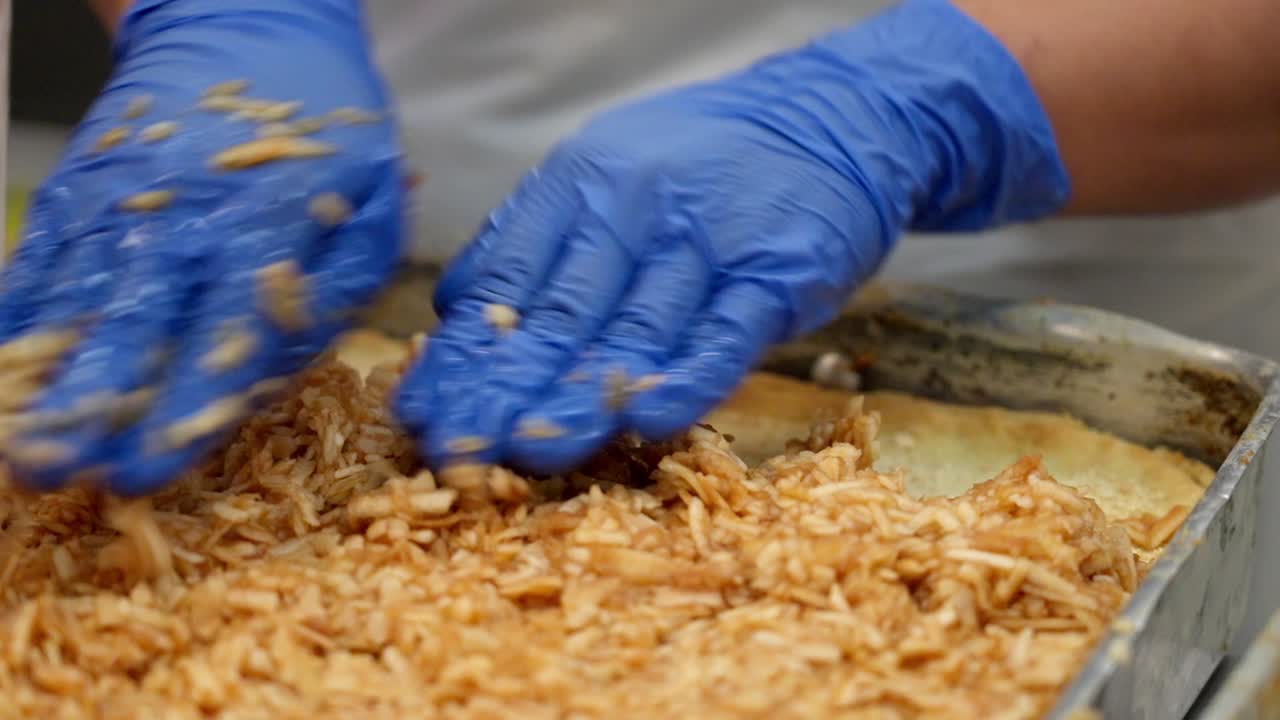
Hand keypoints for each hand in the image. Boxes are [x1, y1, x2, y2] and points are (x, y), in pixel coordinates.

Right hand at [0, 0, 403, 493]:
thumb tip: (289, 362)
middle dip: (96, 408)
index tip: (146, 469)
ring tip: (18, 447)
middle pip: (136, 328)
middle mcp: (186, 226)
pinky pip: (40, 260)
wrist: (249, 25)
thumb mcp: (373, 205)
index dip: (182, 409)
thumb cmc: (328, 133)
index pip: (225, 340)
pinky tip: (4, 370)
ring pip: (75, 302)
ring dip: (45, 378)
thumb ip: (339, 286)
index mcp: (270, 236)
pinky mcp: (80, 190)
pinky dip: (17, 316)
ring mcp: (123, 205)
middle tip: (60, 474)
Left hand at [396, 0, 1069, 474]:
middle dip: (503, 390)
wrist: (828, 122)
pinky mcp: (774, 274)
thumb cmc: (700, 163)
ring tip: (528, 453)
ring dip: (580, 399)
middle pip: (559, 316)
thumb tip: (460, 309)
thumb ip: (536, 239)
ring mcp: (706, 243)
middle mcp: (634, 209)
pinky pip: (724, 335)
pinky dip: (687, 379)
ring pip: (634, 333)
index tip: (423, 410)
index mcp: (579, 184)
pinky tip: (647, 423)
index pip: (506, 280)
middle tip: (457, 449)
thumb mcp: (604, 170)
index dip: (462, 353)